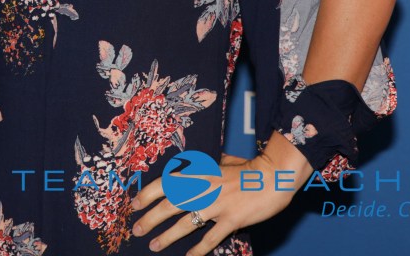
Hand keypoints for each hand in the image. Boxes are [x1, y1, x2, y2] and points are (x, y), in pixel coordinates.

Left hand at [130, 137, 308, 253]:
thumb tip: (188, 172)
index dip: (148, 194)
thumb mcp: (221, 163)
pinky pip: (210, 238)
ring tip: (154, 245)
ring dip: (167, 237)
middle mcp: (204, 188)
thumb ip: (204, 170)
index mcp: (200, 172)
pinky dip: (198, 250)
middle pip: (170, 205)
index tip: (135, 204)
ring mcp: (218, 205)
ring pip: (185, 224)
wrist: (274, 176)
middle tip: (136, 229)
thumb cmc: (248, 168)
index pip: (166, 183)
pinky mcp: (231, 220)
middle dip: (150, 219)